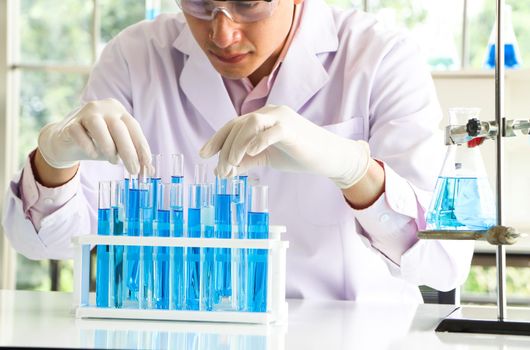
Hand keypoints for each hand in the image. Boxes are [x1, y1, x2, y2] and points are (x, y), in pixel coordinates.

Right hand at [37, 98, 151, 174]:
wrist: (66, 141)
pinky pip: (78, 133)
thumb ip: (132, 156)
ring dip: (108, 147)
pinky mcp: (70, 124)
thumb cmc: (97, 143)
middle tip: (133, 170)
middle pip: (118, 127)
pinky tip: (93, 154)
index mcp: (118, 111)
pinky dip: (87, 145)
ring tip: (113, 161)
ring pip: (98, 126)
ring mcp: (85, 114)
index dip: (141, 145)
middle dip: (128, 151)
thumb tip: (149, 171)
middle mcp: (103, 108)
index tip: (146, 163)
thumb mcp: (117, 149)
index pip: (133, 127)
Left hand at [200, 104, 370, 188]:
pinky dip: (257, 142)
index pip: (233, 125)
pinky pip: (270, 131)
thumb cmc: (298, 154)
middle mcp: (270, 113)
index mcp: (262, 118)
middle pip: (237, 125)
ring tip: (233, 166)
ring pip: (249, 124)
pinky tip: (248, 155)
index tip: (203, 155)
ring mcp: (281, 118)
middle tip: (221, 171)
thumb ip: (246, 160)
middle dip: (225, 149)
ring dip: (236, 146)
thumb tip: (223, 170)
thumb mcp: (266, 158)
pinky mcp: (291, 128)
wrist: (328, 157)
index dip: (216, 140)